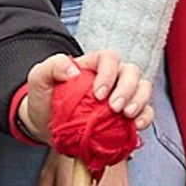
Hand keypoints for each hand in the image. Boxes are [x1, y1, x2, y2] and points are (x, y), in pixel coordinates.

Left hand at [18, 47, 150, 147]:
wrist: (45, 125)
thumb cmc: (44, 98)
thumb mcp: (39, 78)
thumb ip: (52, 66)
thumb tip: (74, 70)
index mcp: (93, 64)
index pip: (110, 58)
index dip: (109, 73)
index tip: (99, 94)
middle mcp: (112, 76)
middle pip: (131, 72)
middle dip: (127, 89)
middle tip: (114, 108)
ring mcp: (122, 95)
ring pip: (143, 88)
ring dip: (140, 101)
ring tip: (127, 116)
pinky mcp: (126, 115)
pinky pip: (145, 112)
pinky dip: (145, 118)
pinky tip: (136, 127)